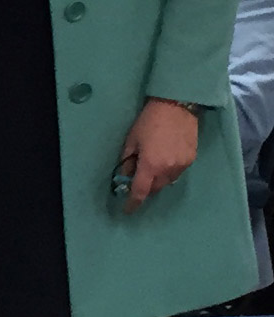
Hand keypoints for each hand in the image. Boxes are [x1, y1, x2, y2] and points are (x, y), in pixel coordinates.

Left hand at [118, 98, 198, 213]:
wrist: (176, 107)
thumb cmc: (149, 121)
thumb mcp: (132, 140)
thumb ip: (128, 160)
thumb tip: (125, 175)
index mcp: (151, 165)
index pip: (141, 191)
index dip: (133, 203)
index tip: (127, 209)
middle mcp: (168, 170)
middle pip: (155, 189)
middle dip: (145, 189)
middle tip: (136, 181)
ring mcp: (182, 166)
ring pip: (167, 182)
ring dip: (157, 180)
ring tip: (150, 168)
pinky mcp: (191, 160)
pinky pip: (177, 173)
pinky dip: (168, 172)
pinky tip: (163, 161)